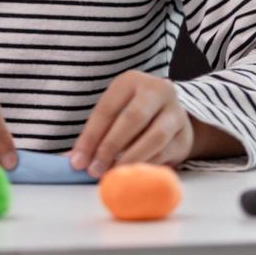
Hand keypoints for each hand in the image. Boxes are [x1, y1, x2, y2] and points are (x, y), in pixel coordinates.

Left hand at [69, 71, 193, 177]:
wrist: (168, 114)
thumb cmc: (131, 113)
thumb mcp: (112, 113)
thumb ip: (93, 135)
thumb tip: (70, 161)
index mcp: (131, 81)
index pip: (107, 109)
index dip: (90, 137)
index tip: (77, 161)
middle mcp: (157, 91)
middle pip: (132, 119)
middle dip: (110, 147)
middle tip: (94, 170)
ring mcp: (175, 112)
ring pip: (154, 137)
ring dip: (131, 159)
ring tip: (113, 173)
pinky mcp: (185, 135)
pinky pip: (166, 153)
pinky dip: (147, 166)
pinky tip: (132, 174)